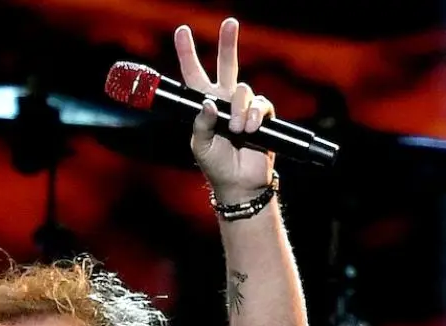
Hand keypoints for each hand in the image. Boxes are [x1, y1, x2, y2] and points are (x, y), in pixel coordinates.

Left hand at [174, 17, 274, 202]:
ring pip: (243, 90)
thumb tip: (208, 103)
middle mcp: (225, 100)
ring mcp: (245, 107)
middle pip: (227, 64)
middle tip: (230, 23)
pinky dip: (255, 116)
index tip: (182, 30)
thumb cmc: (216, 164)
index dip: (187, 53)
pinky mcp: (263, 116)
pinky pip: (260, 105)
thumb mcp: (199, 145)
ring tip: (236, 131)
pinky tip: (250, 129)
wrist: (239, 183)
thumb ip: (200, 123)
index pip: (194, 74)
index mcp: (205, 105)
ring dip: (239, 111)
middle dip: (228, 42)